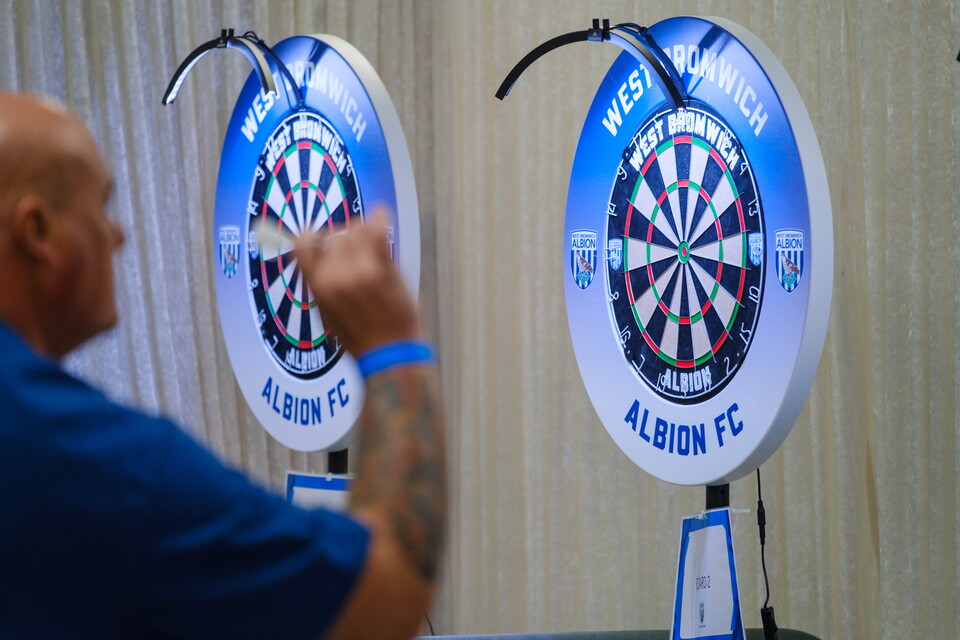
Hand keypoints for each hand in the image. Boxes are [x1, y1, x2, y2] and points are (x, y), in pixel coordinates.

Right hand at [294, 211, 418, 356]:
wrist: (389, 353)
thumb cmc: (360, 337)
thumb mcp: (327, 313)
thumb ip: (321, 284)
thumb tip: (316, 258)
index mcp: (317, 286)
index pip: (303, 243)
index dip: (313, 235)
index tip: (322, 236)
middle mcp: (334, 276)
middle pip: (335, 235)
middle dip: (346, 239)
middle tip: (358, 252)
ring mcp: (359, 272)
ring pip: (356, 230)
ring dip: (364, 234)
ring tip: (372, 248)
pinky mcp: (383, 270)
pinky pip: (378, 231)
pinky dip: (380, 219)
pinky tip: (382, 217)